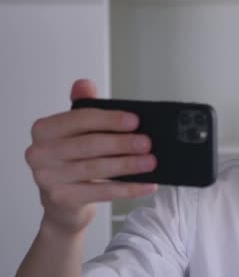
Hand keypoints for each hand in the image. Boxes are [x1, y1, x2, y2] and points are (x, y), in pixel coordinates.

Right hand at [25, 79, 157, 235]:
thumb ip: (84, 107)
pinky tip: (146, 184)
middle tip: (147, 143)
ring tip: (150, 162)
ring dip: (128, 165)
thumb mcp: (78, 131)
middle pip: (89, 144)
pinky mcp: (62, 198)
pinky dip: (127, 188)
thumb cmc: (73, 160)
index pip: (79, 119)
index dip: (109, 119)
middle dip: (122, 143)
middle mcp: (40, 153)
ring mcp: (47, 178)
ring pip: (96, 168)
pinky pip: (101, 191)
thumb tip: (84, 83)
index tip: (135, 121)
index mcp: (44, 130)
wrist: (63, 202)